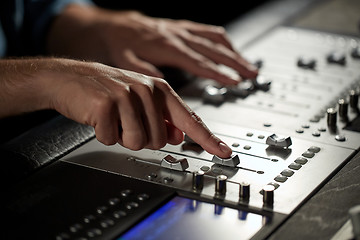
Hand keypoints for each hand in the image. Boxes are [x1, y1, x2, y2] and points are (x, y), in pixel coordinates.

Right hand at [0, 58, 231, 157]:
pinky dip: (105, 134)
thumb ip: (162, 119)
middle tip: (125, 121)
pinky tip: (99, 118)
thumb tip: (178, 136)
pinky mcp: (107, 104)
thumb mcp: (139, 101)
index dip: (208, 139)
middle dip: (141, 139)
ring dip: (122, 137)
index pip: (190, 119)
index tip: (224, 152)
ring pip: (138, 142)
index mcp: (159, 90)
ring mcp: (128, 96)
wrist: (69, 78)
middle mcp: (148, 91)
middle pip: (159, 140)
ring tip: (113, 119)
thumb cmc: (106, 90)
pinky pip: (113, 138)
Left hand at [47, 6, 257, 84]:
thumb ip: (144, 73)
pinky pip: (205, 31)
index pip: (198, 61)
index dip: (218, 73)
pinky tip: (228, 46)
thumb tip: (160, 86)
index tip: (234, 81)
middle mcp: (177, 36)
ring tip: (247, 64)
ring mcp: (179, 30)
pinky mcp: (178, 28)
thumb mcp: (124, 61)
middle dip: (234, 62)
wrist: (109, 26)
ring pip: (213, 38)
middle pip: (212, 49)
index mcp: (166, 47)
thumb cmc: (116, 44)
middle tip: (251, 74)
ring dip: (232, 51)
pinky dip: (221, 40)